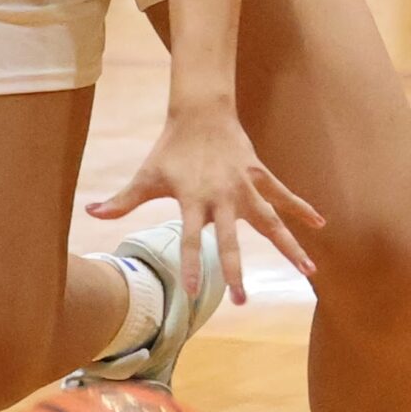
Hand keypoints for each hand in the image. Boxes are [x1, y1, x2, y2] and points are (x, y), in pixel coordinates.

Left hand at [85, 99, 323, 303]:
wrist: (199, 111)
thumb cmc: (170, 148)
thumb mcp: (146, 174)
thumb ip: (122, 199)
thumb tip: (89, 211)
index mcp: (193, 199)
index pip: (191, 239)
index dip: (192, 265)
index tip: (193, 293)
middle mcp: (222, 196)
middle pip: (231, 238)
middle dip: (235, 269)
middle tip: (242, 300)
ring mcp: (245, 185)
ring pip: (270, 220)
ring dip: (289, 245)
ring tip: (310, 272)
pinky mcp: (260, 174)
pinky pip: (284, 194)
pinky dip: (302, 208)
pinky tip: (321, 224)